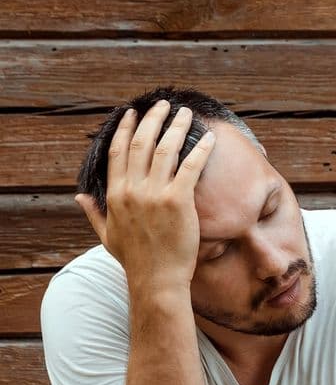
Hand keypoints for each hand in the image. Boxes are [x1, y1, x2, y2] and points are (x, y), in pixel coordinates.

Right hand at [75, 100, 214, 289]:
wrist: (156, 279)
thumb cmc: (135, 260)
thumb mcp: (107, 235)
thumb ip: (94, 212)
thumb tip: (79, 196)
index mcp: (116, 194)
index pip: (118, 152)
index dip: (125, 129)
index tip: (131, 113)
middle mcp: (133, 190)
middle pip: (141, 143)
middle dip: (153, 119)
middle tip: (163, 105)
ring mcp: (155, 194)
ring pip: (166, 150)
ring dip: (177, 127)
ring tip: (186, 113)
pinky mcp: (178, 201)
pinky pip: (190, 167)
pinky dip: (200, 150)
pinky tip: (208, 138)